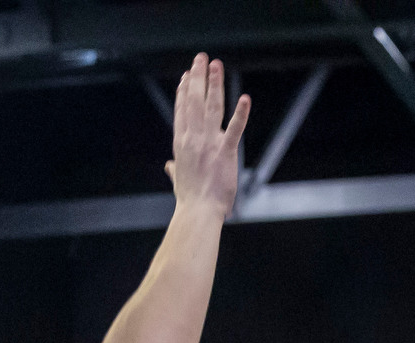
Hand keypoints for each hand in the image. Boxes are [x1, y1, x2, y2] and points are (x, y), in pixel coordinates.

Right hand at [165, 54, 250, 215]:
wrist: (198, 212)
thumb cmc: (190, 200)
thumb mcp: (178, 180)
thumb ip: (174, 170)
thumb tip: (169, 166)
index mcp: (182, 144)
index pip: (182, 111)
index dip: (185, 91)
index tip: (187, 75)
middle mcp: (193, 139)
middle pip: (195, 101)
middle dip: (198, 78)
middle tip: (201, 58)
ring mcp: (208, 144)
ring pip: (212, 108)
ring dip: (214, 84)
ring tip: (216, 65)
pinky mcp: (225, 153)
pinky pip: (234, 130)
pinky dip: (240, 114)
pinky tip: (245, 99)